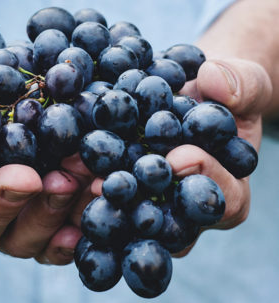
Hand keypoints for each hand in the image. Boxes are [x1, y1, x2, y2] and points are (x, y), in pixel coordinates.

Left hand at [72, 58, 271, 256]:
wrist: (190, 91)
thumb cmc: (222, 94)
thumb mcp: (245, 83)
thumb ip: (242, 85)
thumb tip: (215, 81)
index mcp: (226, 191)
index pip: (222, 200)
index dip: (204, 180)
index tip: (180, 157)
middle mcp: (183, 208)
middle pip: (164, 221)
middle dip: (136, 202)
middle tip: (108, 185)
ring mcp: (149, 201)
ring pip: (126, 214)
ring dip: (97, 198)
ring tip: (70, 178)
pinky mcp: (119, 187)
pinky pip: (101, 192)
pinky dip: (79, 182)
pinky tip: (57, 168)